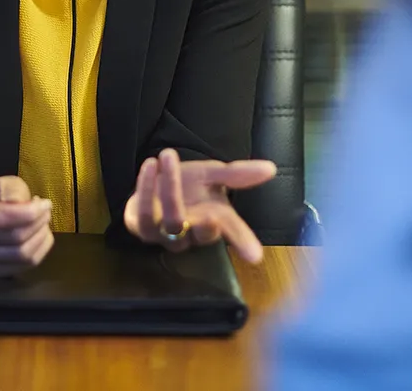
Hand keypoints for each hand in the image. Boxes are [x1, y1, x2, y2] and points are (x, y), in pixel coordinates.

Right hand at [0, 176, 53, 277]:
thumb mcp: (4, 183)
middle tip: (46, 213)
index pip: (0, 217)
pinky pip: (21, 268)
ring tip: (42, 225)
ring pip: (21, 256)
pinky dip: (38, 252)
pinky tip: (37, 238)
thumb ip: (13, 189)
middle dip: (39, 224)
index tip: (45, 204)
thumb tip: (19, 202)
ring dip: (41, 239)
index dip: (29, 213)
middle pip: (14, 238)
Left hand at [123, 148, 276, 263]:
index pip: (232, 233)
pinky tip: (150, 165)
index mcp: (213, 222)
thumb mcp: (213, 175)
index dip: (243, 242)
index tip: (256, 255)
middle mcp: (190, 233)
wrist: (155, 183)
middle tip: (213, 215)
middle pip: (201, 234)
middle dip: (206, 226)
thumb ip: (238, 175)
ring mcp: (165, 234)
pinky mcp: (140, 227)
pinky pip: (144, 214)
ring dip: (170, 186)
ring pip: (172, 220)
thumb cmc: (189, 185)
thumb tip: (270, 168)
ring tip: (168, 155)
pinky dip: (145, 187)